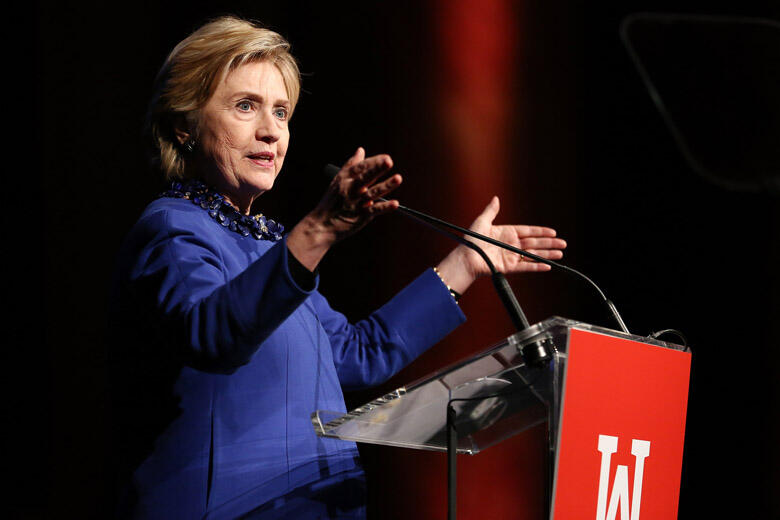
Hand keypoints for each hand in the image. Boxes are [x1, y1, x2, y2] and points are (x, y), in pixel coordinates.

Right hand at [287, 147, 401, 269]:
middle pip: (365, 177)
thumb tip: (361, 150)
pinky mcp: (361, 216)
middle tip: (388, 161)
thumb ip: (351, 165)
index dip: (373, 162)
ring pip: (373, 192)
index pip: (359, 167)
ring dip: (386, 185)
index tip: (386, 157)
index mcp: (344, 179)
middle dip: (376, 169)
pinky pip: (375, 210)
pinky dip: (385, 207)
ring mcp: (356, 203)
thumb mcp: (338, 181)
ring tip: (398, 178)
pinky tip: (395, 203)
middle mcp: (350, 190)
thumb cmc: (332, 201)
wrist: (321, 226)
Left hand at [436, 196, 566, 293]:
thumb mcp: (481, 222)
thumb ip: (491, 211)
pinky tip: (547, 265)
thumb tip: (496, 198)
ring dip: (547, 255)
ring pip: (533, 255)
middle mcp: (511, 244)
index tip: (553, 232)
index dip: (541, 231)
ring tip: (560, 254)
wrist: (466, 258)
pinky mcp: (509, 267)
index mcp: (506, 233)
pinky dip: (536, 266)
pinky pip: (525, 266)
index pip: (528, 231)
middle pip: (534, 243)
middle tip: (563, 244)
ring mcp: (511, 256)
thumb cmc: (471, 241)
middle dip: (549, 243)